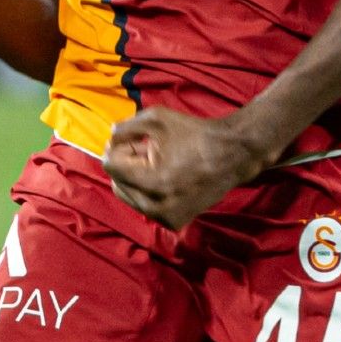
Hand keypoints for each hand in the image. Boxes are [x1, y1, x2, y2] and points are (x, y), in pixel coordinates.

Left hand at [101, 107, 274, 229]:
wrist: (232, 155)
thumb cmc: (194, 134)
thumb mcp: (156, 118)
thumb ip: (124, 128)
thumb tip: (108, 141)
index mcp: (151, 181)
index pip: (111, 166)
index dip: (118, 148)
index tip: (133, 140)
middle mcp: (156, 206)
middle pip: (117, 183)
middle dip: (126, 165)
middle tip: (145, 149)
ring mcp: (165, 218)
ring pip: (130, 197)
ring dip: (136, 179)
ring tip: (157, 162)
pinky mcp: (174, 223)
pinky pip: (146, 206)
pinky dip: (149, 192)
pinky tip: (166, 176)